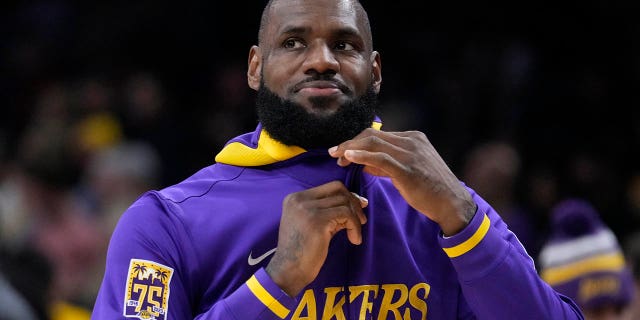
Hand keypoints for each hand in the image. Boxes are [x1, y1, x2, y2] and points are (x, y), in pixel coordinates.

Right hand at [266, 181, 367, 296]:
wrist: (288, 271)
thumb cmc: (302, 252)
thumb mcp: (314, 225)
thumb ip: (329, 212)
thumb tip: (358, 202)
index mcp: (295, 198)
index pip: (330, 187)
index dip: (347, 196)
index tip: (358, 209)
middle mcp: (300, 199)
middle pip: (338, 189)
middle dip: (354, 203)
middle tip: (361, 220)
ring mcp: (308, 208)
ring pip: (344, 202)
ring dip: (356, 218)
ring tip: (355, 234)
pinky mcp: (318, 220)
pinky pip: (346, 215)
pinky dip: (355, 227)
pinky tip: (354, 240)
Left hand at [328, 128, 475, 235]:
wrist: (452, 204)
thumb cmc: (430, 190)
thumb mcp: (408, 171)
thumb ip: (387, 164)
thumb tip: (364, 162)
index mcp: (413, 138)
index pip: (378, 134)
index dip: (357, 141)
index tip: (343, 152)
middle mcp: (412, 141)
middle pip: (372, 135)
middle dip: (350, 143)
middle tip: (335, 154)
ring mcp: (411, 153)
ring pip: (373, 143)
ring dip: (351, 148)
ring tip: (337, 157)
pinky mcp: (408, 169)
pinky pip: (380, 158)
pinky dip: (362, 155)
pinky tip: (349, 158)